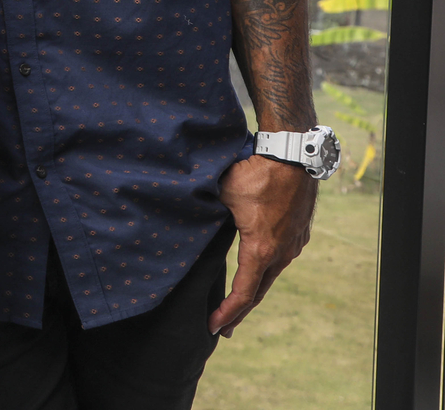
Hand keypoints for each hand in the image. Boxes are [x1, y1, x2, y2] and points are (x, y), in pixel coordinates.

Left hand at [209, 155, 315, 336]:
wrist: (293, 157)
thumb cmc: (255, 173)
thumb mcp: (223, 195)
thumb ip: (207, 212)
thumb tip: (186, 217)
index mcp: (261, 250)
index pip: (243, 292)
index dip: (227, 312)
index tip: (213, 326)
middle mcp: (281, 253)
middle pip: (258, 293)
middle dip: (238, 313)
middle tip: (223, 329)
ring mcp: (293, 245)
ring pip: (270, 276)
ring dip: (253, 292)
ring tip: (237, 306)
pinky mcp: (298, 234)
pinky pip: (280, 260)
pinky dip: (265, 272)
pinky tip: (256, 273)